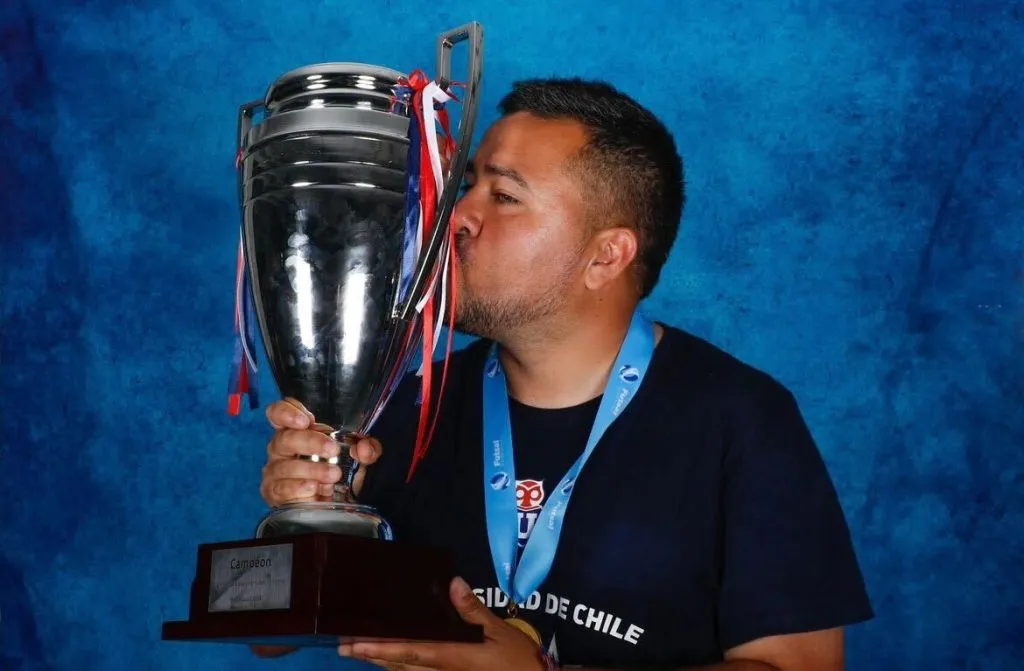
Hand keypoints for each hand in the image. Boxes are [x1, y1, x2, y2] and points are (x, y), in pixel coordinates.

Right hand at [260, 398, 382, 506]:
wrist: (335, 506)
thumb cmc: (340, 474)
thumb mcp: (360, 460)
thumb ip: (368, 450)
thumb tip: (364, 447)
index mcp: (297, 431)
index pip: (279, 413)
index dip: (287, 412)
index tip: (306, 421)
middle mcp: (282, 448)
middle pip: (285, 438)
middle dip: (310, 442)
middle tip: (332, 449)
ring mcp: (275, 470)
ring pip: (285, 466)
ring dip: (312, 469)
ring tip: (333, 475)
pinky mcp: (274, 492)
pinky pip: (282, 488)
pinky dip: (299, 488)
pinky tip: (314, 488)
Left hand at [338, 577, 546, 669]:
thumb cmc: (519, 662)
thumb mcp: (500, 631)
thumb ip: (472, 610)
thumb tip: (451, 583)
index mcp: (452, 657)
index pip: (409, 652)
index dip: (380, 649)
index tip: (355, 644)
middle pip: (400, 666)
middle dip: (371, 656)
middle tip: (343, 647)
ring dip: (383, 662)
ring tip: (360, 651)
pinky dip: (403, 667)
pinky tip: (394, 661)